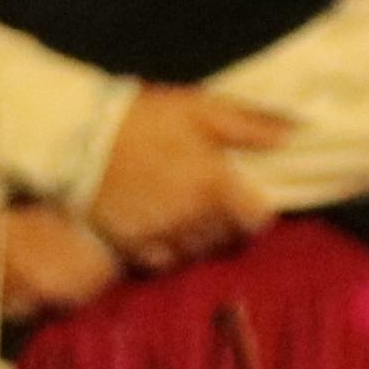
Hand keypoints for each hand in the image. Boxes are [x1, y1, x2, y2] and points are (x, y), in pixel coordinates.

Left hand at [0, 198, 117, 316]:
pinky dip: (42, 305)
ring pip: (4, 309)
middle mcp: (4, 259)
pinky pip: (38, 311)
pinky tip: (58, 289)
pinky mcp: (55, 298)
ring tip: (33, 287)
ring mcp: (29, 282)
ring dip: (10, 304)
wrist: (119, 213)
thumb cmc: (74, 198)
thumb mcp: (27, 199)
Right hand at [85, 85, 290, 267]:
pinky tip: (160, 225)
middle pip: (227, 236)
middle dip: (225, 219)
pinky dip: (168, 248)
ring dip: (198, 235)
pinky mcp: (132, 247)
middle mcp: (192, 217)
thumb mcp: (198, 108)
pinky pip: (164, 261)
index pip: (256, 219)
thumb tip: (291, 134)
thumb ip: (248, 124)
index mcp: (214, 184)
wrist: (77, 139)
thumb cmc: (142, 118)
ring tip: (184, 210)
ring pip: (198, 250)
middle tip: (209, 197)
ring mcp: (161, 235)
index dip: (255, 208)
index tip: (244, 196)